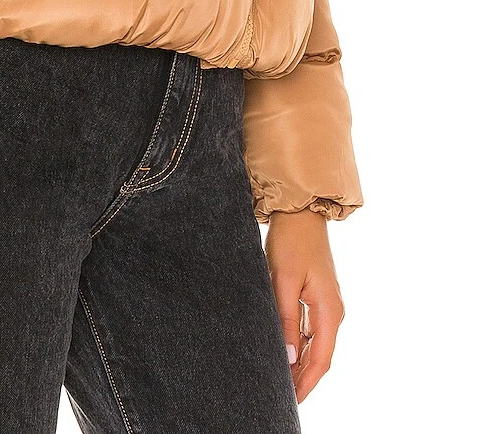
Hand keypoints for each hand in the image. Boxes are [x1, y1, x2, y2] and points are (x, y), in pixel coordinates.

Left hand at [264, 210, 345, 402]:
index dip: (307, 383)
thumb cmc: (292, 242)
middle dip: (302, 377)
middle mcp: (333, 312)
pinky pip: (308, 329)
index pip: (321, 359)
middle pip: (319, 355)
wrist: (300, 212)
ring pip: (313, 344)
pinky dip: (297, 343)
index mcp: (330, 311)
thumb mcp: (283, 280)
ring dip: (298, 361)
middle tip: (282, 395)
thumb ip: (286, 318)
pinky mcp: (316, 297)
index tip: (292, 401)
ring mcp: (326, 305)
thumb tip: (287, 356)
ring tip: (279, 378)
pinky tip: (283, 351)